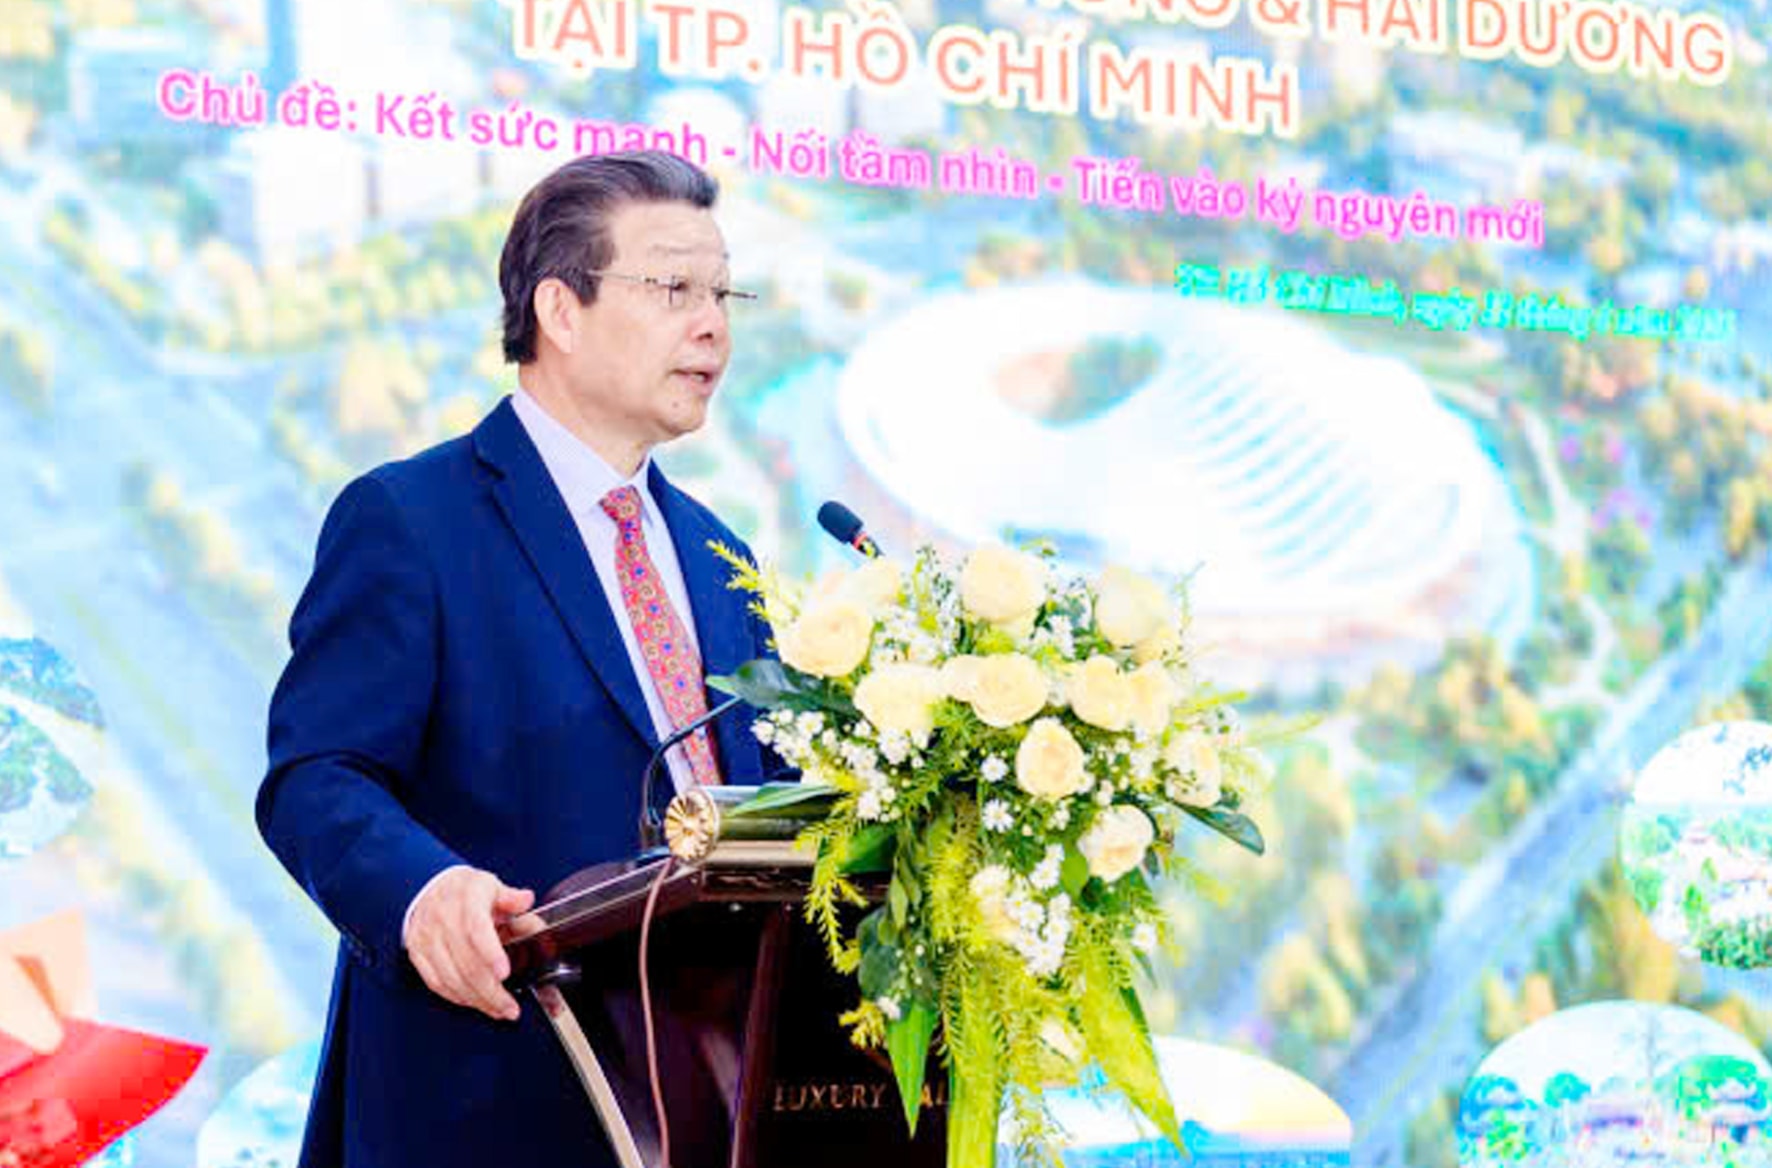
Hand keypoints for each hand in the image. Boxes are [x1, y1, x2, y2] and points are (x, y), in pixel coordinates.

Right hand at [404, 867, 534, 1020]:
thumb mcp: (491, 886)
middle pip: (465, 962)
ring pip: (450, 978)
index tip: (504, 973)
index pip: (475, 929)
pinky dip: (457, 997)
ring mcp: (428, 939)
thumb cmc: (464, 892)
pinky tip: (475, 1002)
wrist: (429, 890)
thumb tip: (526, 900)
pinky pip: (436, 982)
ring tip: (498, 1009)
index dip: (490, 954)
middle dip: (490, 991)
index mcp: (466, 900)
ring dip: (476, 999)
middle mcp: (443, 920)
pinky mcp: (418, 954)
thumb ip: (511, 898)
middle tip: (510, 1007)